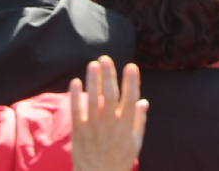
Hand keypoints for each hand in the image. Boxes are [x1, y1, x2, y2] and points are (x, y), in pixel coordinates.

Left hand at [70, 56, 147, 170]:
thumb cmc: (119, 161)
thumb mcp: (135, 144)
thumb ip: (138, 121)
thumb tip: (143, 101)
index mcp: (125, 127)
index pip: (130, 100)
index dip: (131, 83)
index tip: (131, 66)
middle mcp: (109, 126)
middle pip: (109, 97)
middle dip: (108, 76)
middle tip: (105, 59)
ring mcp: (93, 129)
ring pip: (92, 101)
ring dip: (92, 82)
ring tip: (93, 65)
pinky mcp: (79, 132)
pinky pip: (76, 112)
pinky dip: (75, 97)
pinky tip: (75, 82)